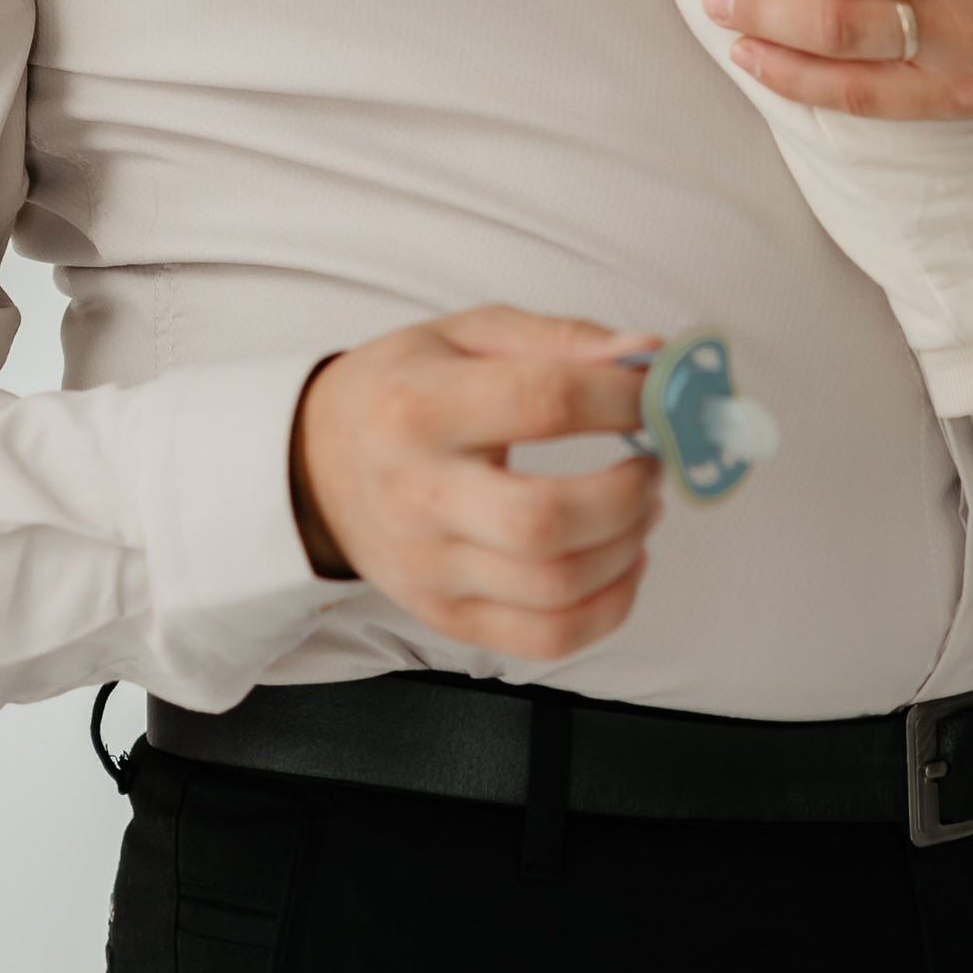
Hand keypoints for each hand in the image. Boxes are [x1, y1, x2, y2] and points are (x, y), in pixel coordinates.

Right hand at [290, 306, 662, 657]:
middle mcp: (419, 495)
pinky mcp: (445, 616)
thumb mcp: (466, 334)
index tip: (657, 394)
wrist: (315, 464)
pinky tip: (622, 563)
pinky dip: (609, 607)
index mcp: (422, 407)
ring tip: (640, 507)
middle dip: (628, 492)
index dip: (621, 400)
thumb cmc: (403, 389)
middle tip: (652, 463)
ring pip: (555, 587)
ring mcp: (430, 569)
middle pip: (547, 519)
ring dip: (628, 547)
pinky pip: (546, 639)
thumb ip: (560, 338)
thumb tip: (647, 355)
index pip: (543, 403)